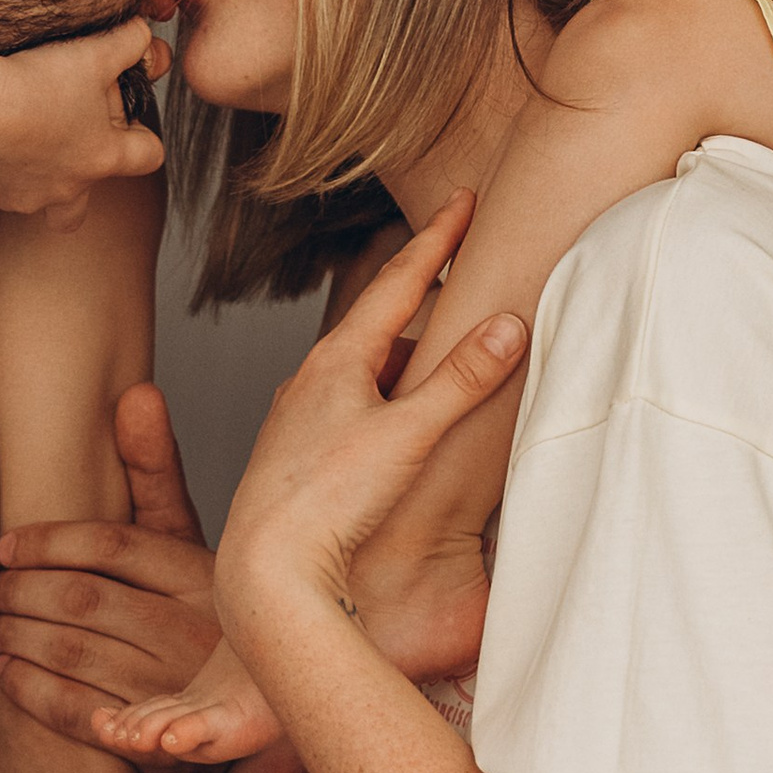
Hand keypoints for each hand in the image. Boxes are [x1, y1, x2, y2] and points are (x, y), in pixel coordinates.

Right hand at [0, 21, 169, 219]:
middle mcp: (64, 188)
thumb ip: (127, 44)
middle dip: (76, 186)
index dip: (144, 139)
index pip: (148, 158)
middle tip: (64, 153)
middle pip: (77, 212)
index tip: (129, 121)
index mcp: (101, 157)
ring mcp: (20, 197)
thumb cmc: (35, 86)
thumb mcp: (94, 54)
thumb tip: (143, 33)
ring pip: (30, 200)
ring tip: (14, 139)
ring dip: (27, 176)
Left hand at [0, 387, 224, 742]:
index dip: (46, 543)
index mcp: (202, 573)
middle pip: (83, 598)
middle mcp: (196, 629)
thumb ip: (153, 471)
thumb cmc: (193, 612)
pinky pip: (75, 711)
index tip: (4, 546)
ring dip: (14, 635)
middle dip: (20, 590)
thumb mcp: (183, 541)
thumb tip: (135, 393)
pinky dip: (30, 689)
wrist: (232, 713)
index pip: (110, 545)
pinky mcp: (156, 745)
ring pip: (72, 651)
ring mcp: (176, 688)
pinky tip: (5, 672)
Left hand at [215, 197, 525, 650]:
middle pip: (378, 322)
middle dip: (421, 296)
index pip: (397, 281)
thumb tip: (508, 324)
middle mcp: (310, 381)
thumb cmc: (326, 503)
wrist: (264, 572)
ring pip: (364, 370)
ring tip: (443, 355)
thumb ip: (461, 380)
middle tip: (459, 267)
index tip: (464, 200)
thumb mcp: (408, 434)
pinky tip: (402, 426)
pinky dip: (387, 399)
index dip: (437, 239)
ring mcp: (299, 421)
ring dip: (405, 357)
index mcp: (336, 360)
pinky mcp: (298, 460)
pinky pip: (352, 409)